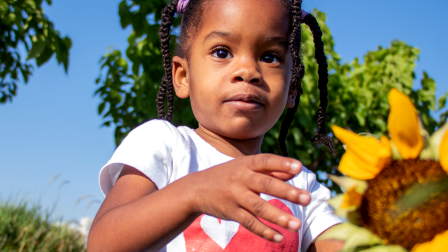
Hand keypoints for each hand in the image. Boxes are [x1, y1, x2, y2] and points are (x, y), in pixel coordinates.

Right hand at [181, 154, 310, 242]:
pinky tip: (280, 238)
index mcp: (246, 164)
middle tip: (307, 198)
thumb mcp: (245, 167)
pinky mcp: (231, 213)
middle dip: (287, 192)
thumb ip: (271, 169)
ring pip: (258, 207)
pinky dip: (264, 231)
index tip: (299, 167)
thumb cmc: (228, 175)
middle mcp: (241, 179)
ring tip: (296, 225)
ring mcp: (235, 196)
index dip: (282, 163)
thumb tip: (295, 170)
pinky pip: (249, 223)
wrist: (196, 189)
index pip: (266, 161)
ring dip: (278, 216)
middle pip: (266, 184)